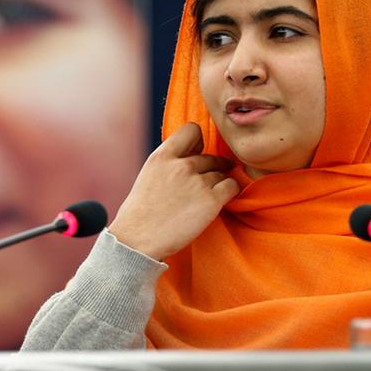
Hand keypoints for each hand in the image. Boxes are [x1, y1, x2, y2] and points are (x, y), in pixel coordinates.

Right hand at [108, 122, 239, 260]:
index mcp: (162, 157)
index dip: (199, 141)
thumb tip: (191, 156)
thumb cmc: (140, 214)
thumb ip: (168, 164)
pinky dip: (231, 192)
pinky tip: (222, 200)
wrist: (137, 241)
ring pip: (221, 173)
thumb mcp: (148, 176)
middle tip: (207, 181)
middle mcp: (181, 165)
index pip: (192, 130)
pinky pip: (232, 186)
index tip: (198, 153)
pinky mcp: (211, 200)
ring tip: (205, 198)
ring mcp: (198, 182)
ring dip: (218, 183)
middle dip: (211, 168)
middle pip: (210, 157)